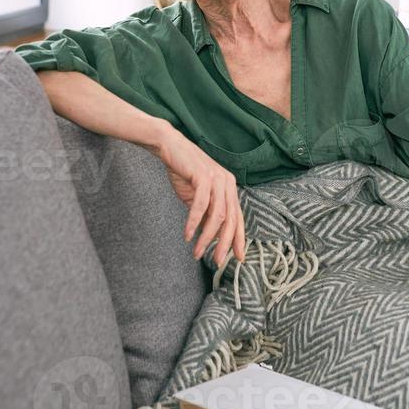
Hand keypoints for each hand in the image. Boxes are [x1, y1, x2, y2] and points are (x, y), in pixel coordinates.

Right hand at [151, 125, 245, 265]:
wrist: (169, 147)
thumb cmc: (184, 172)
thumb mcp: (198, 197)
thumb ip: (207, 214)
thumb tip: (209, 236)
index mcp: (230, 188)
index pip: (238, 218)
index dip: (239, 239)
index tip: (238, 257)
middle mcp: (228, 184)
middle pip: (231, 220)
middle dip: (224, 244)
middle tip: (218, 261)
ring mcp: (217, 179)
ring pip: (217, 216)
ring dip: (206, 238)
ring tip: (198, 253)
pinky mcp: (203, 177)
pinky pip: (200, 206)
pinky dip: (194, 222)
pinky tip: (188, 235)